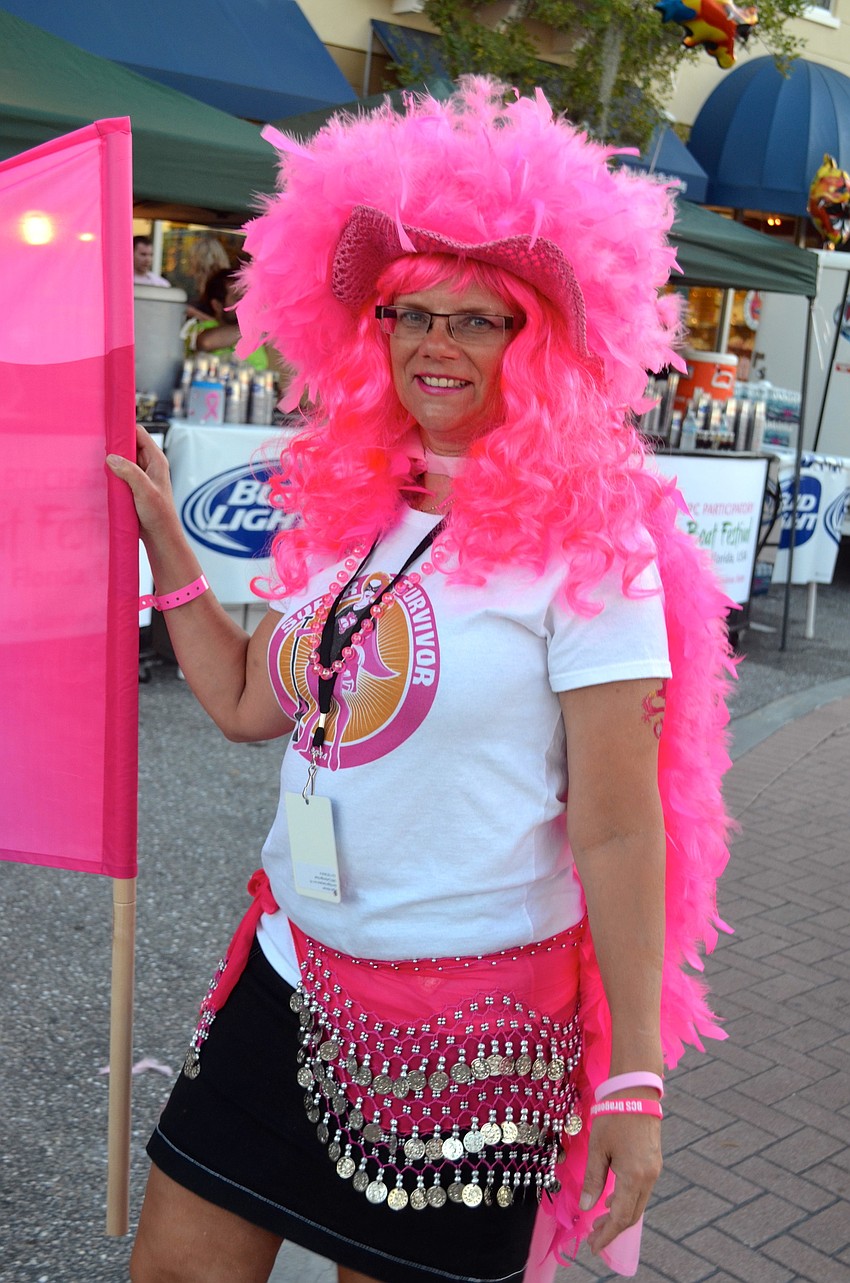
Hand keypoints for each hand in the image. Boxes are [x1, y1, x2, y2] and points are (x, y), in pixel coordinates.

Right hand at [106, 424, 178, 539]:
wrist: (159, 536)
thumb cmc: (159, 514)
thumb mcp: (144, 491)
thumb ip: (130, 472)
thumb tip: (111, 457)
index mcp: (156, 459)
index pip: (139, 433)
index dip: (124, 428)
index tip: (107, 427)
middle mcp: (149, 464)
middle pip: (129, 444)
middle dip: (114, 444)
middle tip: (97, 446)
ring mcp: (140, 474)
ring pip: (122, 458)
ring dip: (111, 460)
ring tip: (96, 460)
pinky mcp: (133, 485)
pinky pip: (120, 472)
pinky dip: (111, 472)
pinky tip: (101, 475)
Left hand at [580, 1111, 661, 1254]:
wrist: (637, 1092)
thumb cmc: (613, 1117)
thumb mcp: (598, 1149)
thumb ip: (593, 1179)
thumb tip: (586, 1206)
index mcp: (634, 1177)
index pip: (621, 1218)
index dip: (607, 1235)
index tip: (594, 1247)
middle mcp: (648, 1178)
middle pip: (632, 1215)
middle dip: (613, 1229)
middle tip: (593, 1238)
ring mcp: (654, 1171)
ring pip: (638, 1203)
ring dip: (620, 1215)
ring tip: (599, 1221)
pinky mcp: (653, 1162)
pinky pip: (641, 1191)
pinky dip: (627, 1200)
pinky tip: (612, 1199)